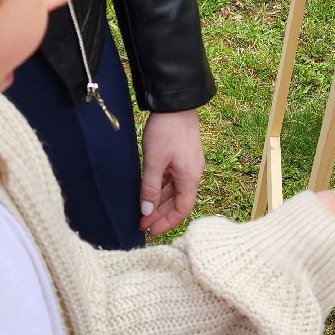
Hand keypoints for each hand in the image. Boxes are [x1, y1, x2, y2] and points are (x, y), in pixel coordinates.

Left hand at [140, 108, 205, 234]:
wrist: (176, 103)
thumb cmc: (166, 130)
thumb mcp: (154, 161)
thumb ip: (149, 188)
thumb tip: (146, 211)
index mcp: (190, 178)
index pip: (182, 210)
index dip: (167, 223)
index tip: (150, 230)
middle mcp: (192, 174)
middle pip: (177, 202)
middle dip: (160, 215)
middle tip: (141, 224)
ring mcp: (188, 166)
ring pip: (174, 191)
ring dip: (159, 203)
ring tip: (142, 212)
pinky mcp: (182, 157)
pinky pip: (172, 180)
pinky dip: (161, 189)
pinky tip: (148, 193)